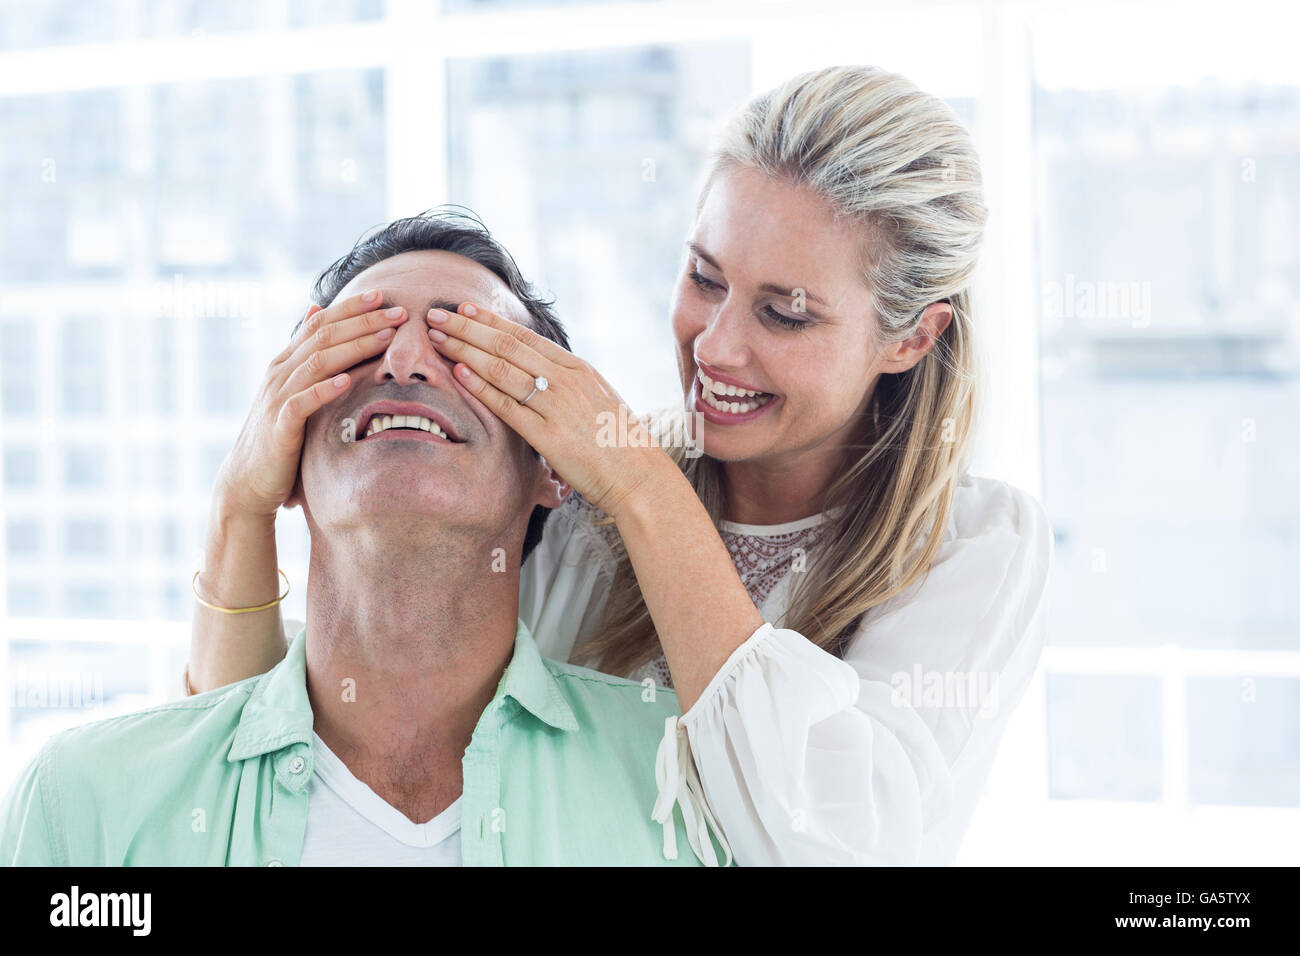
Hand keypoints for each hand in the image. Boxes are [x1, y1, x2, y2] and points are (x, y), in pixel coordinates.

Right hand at [214, 289, 408, 518]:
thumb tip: (316, 309)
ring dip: (353, 347)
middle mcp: (280, 373)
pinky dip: (324, 389)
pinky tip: (347, 381)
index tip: (383, 296)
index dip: (350, 308)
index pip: (320, 324)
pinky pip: (303, 402)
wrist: (248, 480)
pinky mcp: (280, 426)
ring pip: (318, 362)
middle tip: (398, 311)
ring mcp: (278, 397)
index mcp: (286, 362)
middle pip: (324, 337)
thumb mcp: (294, 391)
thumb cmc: (281, 436)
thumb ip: (306, 355)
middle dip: (362, 321)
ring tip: (385, 337)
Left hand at [426, 302, 672, 518]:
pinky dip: (481, 387)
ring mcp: (557, 406)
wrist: (638, 476)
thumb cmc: (618, 442)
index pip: (525, 336)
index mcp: (578, 368)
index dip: (491, 321)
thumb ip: (568, 384)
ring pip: (502, 369)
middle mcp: (566, 380)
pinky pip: (507, 405)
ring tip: (437, 339)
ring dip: (465, 350)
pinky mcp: (548, 435)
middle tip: (435, 315)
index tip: (465, 309)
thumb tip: (541, 374)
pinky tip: (458, 374)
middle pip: (507, 345)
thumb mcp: (597, 399)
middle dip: (467, 328)